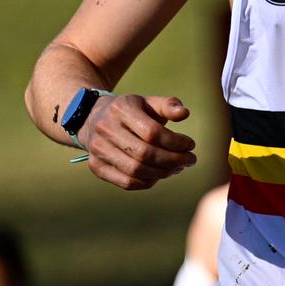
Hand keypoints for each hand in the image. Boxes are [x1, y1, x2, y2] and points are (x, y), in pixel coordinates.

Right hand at [80, 95, 196, 189]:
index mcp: (120, 108)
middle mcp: (105, 129)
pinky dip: (148, 182)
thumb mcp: (148, 102)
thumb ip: (168, 106)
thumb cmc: (131, 112)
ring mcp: (98, 149)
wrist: (94, 119)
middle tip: (190, 160)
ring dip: (163, 173)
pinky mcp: (96, 166)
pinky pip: (127, 182)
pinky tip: (160, 174)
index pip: (152, 132)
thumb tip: (184, 113)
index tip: (191, 145)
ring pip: (136, 171)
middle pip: (144, 154)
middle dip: (173, 160)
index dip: (175, 142)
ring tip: (178, 167)